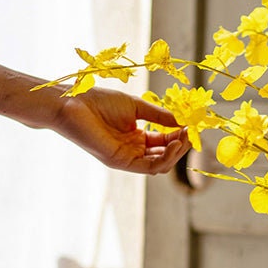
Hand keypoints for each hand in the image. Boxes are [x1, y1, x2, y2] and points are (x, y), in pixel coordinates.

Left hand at [55, 86, 190, 174]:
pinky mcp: (120, 162)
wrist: (73, 103)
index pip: (165, 141)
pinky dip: (165, 158)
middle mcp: (134, 150)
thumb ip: (159, 116)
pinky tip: (173, 144)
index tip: (194, 125)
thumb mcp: (136, 106)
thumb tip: (184, 121)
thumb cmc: (99, 101)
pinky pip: (149, 167)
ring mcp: (127, 157)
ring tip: (185, 138)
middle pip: (166, 155)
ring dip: (176, 153)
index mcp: (137, 137)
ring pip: (160, 164)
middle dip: (182, 145)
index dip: (181, 134)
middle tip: (192, 132)